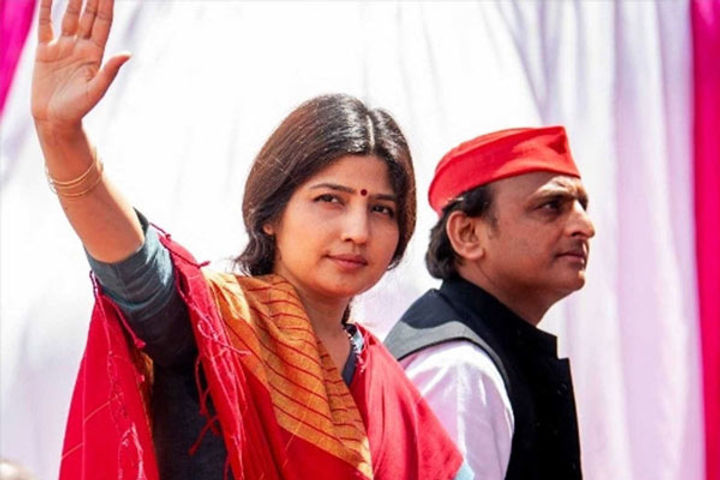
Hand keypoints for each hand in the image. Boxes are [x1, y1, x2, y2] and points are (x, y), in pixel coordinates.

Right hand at [31, 0, 128, 129]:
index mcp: (96, 54)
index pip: (103, 22)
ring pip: (68, 16)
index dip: (106, 4)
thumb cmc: (79, 109)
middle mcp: (81, 47)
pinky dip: (45, 9)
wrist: (55, 120)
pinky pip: (45, 25)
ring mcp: (63, 47)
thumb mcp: (96, 89)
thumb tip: (127, 53)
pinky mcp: (45, 51)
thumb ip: (110, 70)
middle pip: (88, 15)